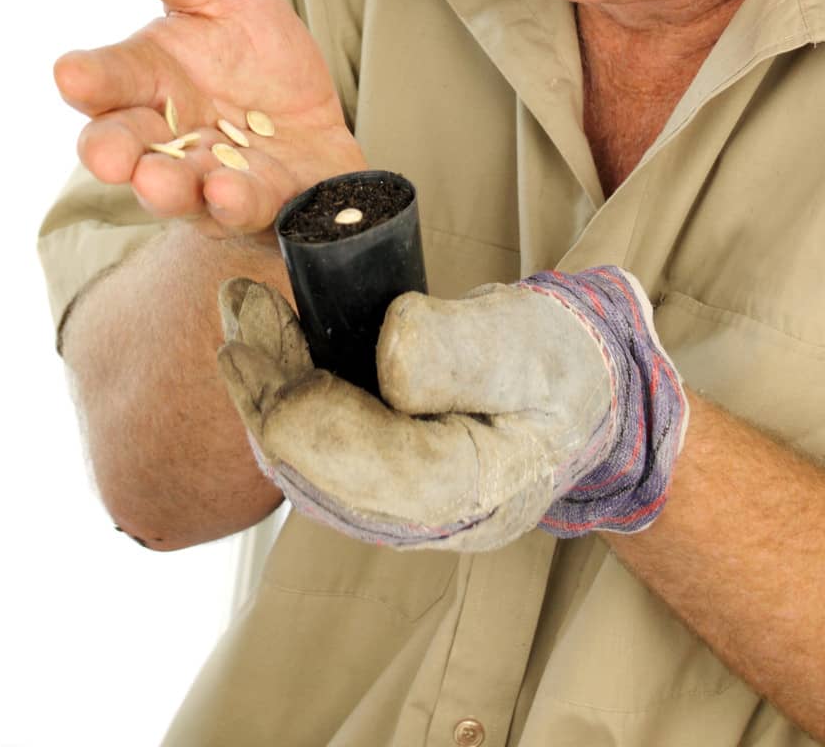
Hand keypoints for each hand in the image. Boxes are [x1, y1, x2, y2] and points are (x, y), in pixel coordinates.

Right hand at [53, 0, 365, 239]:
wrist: (312, 126)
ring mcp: (206, 177)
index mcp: (148, 78)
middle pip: (121, 145)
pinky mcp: (257, 204)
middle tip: (107, 153)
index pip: (106, 79)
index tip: (72, 73)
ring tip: (157, 182)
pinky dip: (233, 203)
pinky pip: (241, 210)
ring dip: (164, 188)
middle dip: (111, 151)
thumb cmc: (252, 60)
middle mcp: (165, 135)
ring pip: (173, 189)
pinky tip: (228, 193)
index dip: (89, 79)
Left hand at [216, 265, 689, 551]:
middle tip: (239, 303)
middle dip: (265, 387)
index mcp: (462, 496)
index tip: (262, 325)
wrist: (585, 385)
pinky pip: (318, 446)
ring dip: (265, 387)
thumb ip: (461, 351)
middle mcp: (420, 522)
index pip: (351, 461)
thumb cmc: (562, 362)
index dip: (296, 395)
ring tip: (242, 311)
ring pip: (304, 461)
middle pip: (313, 469)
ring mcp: (397, 508)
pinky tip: (269, 341)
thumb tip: (386, 354)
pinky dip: (287, 391)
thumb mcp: (528, 341)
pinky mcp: (383, 480)